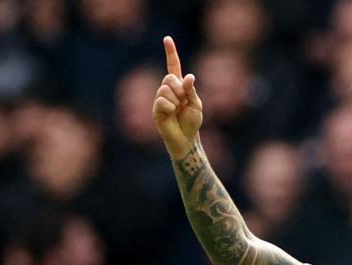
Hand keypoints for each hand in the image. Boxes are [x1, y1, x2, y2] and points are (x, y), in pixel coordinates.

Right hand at [153, 36, 202, 158]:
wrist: (186, 139)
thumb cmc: (192, 122)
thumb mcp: (196, 104)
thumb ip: (191, 90)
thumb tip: (189, 77)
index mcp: (178, 86)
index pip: (173, 66)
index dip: (170, 53)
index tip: (167, 39)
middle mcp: (167, 89)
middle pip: (169, 78)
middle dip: (179, 89)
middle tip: (183, 102)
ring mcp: (160, 98)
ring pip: (165, 89)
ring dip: (176, 100)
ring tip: (177, 111)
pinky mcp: (156, 109)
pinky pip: (162, 101)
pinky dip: (170, 107)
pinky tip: (171, 115)